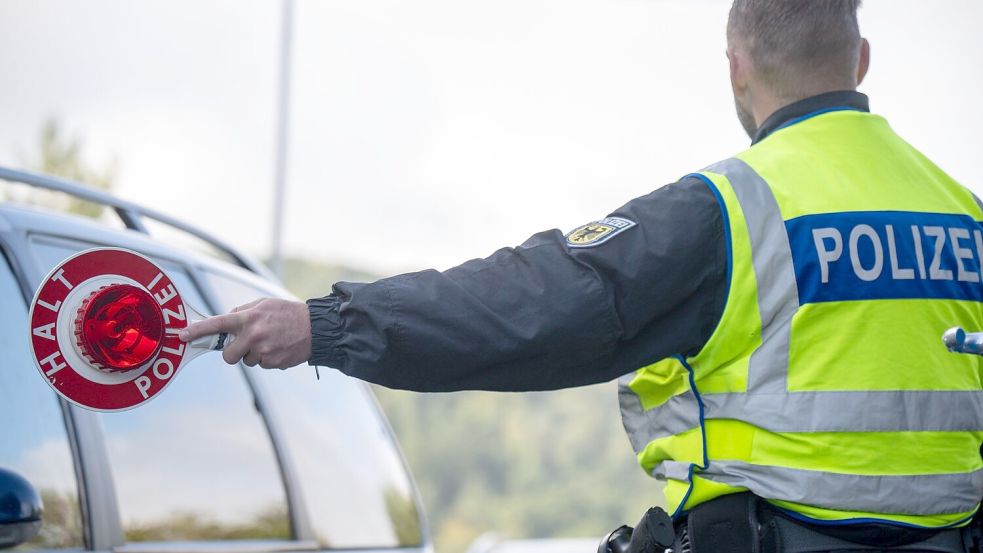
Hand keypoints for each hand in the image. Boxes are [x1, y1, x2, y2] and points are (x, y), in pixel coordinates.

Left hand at [179, 298, 311, 368]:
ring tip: (272, 342)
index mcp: (249, 317)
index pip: (217, 324)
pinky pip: (261, 365)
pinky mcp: (273, 363)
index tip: (182, 335)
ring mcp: (263, 351)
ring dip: (254, 354)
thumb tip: (224, 322)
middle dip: (235, 352)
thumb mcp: (264, 304)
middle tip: (248, 344)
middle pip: (228, 355)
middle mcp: (253, 335)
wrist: (316, 328)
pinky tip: (279, 348)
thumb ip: (242, 312)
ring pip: (246, 361)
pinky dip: (267, 359)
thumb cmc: (288, 313)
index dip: (198, 330)